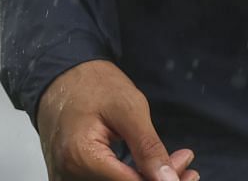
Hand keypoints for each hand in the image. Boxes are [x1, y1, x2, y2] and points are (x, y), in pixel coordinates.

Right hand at [35, 60, 196, 180]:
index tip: (186, 169)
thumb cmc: (91, 85)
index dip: (161, 180)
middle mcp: (68, 175)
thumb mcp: (128, 108)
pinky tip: (149, 169)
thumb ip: (148, 147)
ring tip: (172, 164)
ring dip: (145, 180)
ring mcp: (66, 179)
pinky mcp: (70, 179)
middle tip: (185, 166)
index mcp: (80, 156)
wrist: (61, 78)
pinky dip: (129, 178)